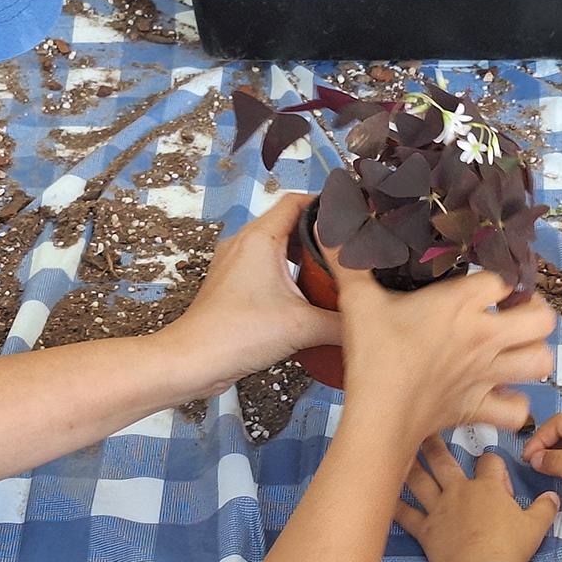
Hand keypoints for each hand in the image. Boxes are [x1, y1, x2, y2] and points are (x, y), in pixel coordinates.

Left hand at [167, 194, 342, 395]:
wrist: (194, 361)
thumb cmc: (236, 334)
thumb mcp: (303, 326)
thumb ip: (342, 321)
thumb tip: (367, 320)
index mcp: (260, 238)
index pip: (296, 201)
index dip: (326, 203)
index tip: (352, 214)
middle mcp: (244, 243)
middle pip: (288, 222)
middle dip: (320, 232)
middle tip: (350, 245)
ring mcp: (235, 263)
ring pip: (277, 245)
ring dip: (304, 254)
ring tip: (334, 268)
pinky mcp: (232, 283)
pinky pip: (265, 265)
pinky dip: (288, 271)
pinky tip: (307, 292)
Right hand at [325, 246, 555, 438]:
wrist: (378, 417)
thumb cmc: (372, 355)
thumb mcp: (357, 301)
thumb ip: (348, 262)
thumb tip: (329, 227)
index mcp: (461, 305)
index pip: (502, 278)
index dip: (496, 277)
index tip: (482, 281)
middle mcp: (484, 337)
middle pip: (542, 319)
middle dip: (534, 312)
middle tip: (513, 311)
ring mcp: (487, 375)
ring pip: (542, 361)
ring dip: (532, 354)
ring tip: (514, 348)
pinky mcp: (480, 408)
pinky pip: (517, 409)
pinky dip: (514, 403)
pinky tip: (499, 393)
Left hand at [395, 435, 559, 561]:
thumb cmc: (510, 549)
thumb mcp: (536, 527)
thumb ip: (545, 508)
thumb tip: (553, 496)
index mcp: (488, 487)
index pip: (489, 462)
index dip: (492, 463)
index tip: (495, 472)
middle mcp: (460, 491)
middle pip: (445, 461)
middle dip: (435, 444)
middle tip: (424, 428)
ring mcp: (439, 509)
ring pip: (421, 481)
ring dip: (411, 464)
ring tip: (398, 448)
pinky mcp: (425, 530)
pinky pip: (405, 515)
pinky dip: (393, 505)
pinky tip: (379, 493)